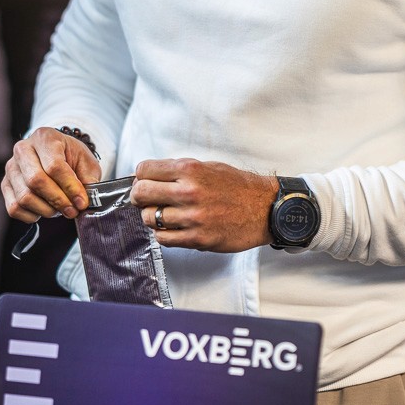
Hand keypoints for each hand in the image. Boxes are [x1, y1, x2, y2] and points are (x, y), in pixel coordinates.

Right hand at [2, 127, 101, 222]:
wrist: (56, 155)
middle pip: (36, 181)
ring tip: (60, 209)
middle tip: (72, 210)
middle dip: (58, 200)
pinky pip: (14, 208)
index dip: (70, 188)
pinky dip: (32, 215)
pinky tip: (44, 210)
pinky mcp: (5, 184)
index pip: (54, 166)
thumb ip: (88, 179)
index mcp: (45, 137)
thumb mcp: (86, 162)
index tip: (82, 202)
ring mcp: (11, 167)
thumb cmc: (71, 158)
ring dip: (46, 210)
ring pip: (24, 197)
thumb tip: (84, 200)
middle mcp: (23, 149)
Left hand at [130, 159, 277, 253]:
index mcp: (190, 169)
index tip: (145, 181)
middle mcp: (189, 192)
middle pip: (141, 193)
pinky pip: (163, 238)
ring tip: (163, 214)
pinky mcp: (198, 238)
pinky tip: (173, 227)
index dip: (141, 176)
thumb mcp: (208, 166)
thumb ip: (179, 171)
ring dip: (152, 217)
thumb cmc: (237, 187)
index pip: (144, 170)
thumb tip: (150, 176)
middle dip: (139, 197)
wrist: (265, 208)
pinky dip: (163, 233)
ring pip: (149, 218)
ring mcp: (193, 217)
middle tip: (145, 199)